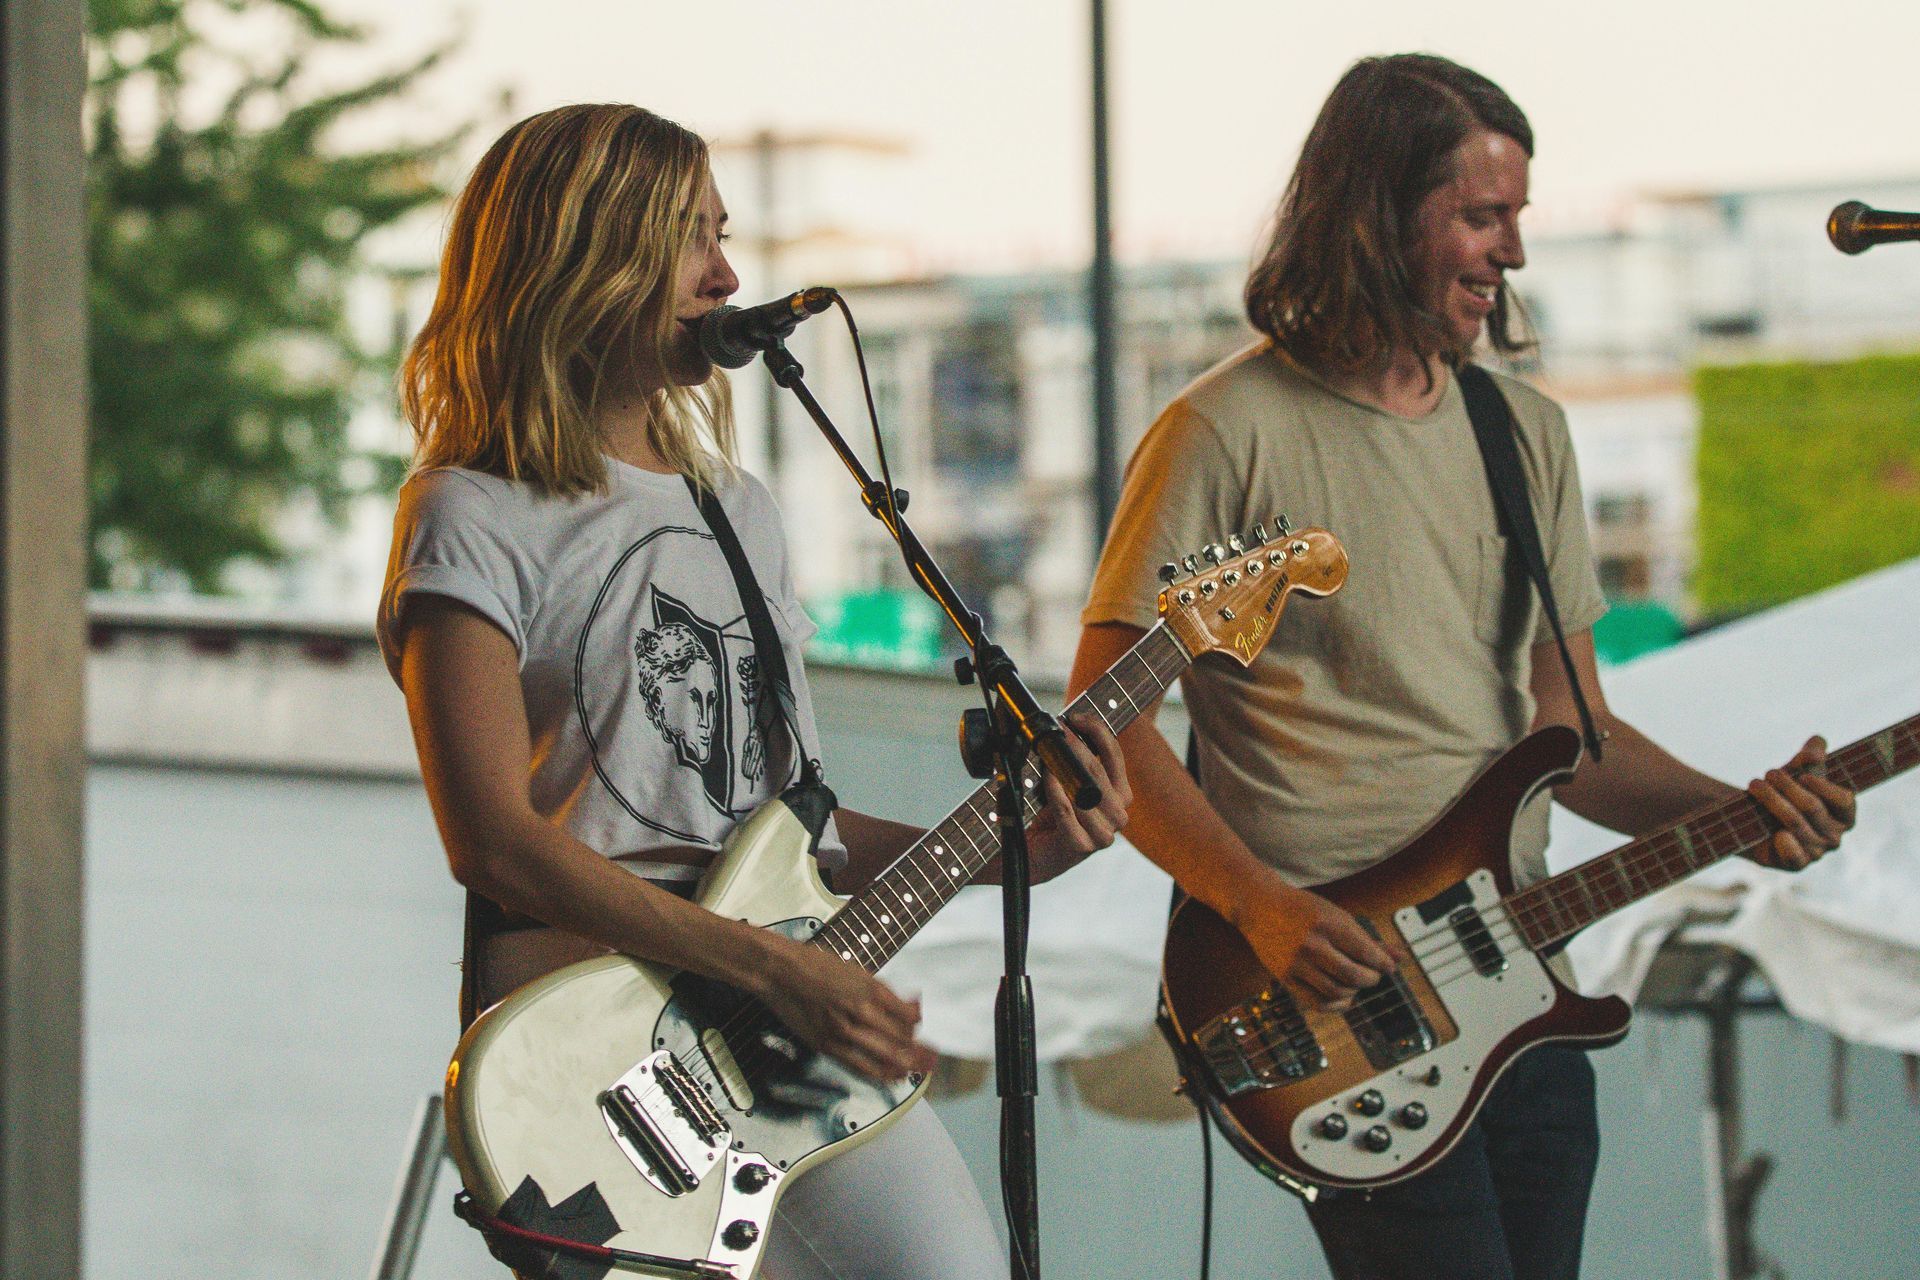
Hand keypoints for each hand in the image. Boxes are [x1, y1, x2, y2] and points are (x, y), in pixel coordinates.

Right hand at [750, 936, 936, 1082]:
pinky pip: (861, 1068)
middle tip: (931, 1057)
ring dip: (906, 1065)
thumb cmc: (814, 966)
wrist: (780, 972)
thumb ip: (882, 992)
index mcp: (871, 990)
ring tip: (917, 1068)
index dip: (917, 1023)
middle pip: (902, 1041)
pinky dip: (881, 1074)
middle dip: (920, 1051)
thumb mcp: (856, 971)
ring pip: (886, 1058)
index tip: (918, 1024)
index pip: (908, 1017)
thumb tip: (908, 1006)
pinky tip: (892, 1075)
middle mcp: (861, 1012)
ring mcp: (844, 1032)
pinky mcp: (828, 1046)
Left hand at [1020, 712, 1132, 879]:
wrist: (1027, 855)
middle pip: (1099, 771)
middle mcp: (1118, 816)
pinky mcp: (1081, 848)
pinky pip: (1069, 813)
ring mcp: (1103, 835)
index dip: (1097, 732)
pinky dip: (1057, 794)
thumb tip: (1062, 725)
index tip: (1074, 718)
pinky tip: (1048, 779)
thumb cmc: (1046, 815)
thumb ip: (1071, 757)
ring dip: (1065, 770)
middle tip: (1056, 732)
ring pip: (1087, 792)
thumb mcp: (1063, 780)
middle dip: (1076, 747)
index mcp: (1120, 796)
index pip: (1114, 756)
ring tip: (1047, 755)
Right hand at [1231, 871, 1395, 1010]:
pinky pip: (1317, 1002)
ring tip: (1355, 983)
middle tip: (1373, 975)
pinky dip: (1336, 1005)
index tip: (1388, 967)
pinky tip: (1343, 997)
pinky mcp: (1284, 977)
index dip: (1383, 964)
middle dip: (1371, 979)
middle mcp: (1311, 944)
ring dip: (1354, 991)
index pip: (1366, 952)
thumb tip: (1400, 958)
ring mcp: (1296, 963)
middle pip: (1354, 976)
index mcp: (1327, 923)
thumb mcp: (1336, 916)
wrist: (1259, 906)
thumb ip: (1368, 939)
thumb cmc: (1303, 909)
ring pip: (1337, 992)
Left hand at [1743, 735, 1855, 870]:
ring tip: (1755, 784)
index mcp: (1844, 814)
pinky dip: (1786, 844)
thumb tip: (1816, 743)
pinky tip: (1776, 833)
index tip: (1802, 774)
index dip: (1824, 787)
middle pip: (1812, 808)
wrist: (1754, 817)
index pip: (1844, 800)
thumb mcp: (1796, 771)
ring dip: (1772, 801)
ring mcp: (1816, 852)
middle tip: (1767, 773)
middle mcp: (1834, 836)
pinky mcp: (1795, 864)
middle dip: (1787, 787)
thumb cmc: (1784, 792)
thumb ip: (1810, 756)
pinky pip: (1795, 856)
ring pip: (1795, 824)